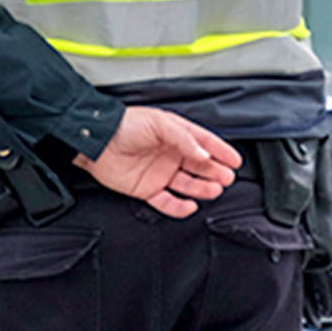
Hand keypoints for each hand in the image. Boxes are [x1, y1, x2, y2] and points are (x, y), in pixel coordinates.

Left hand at [73, 106, 241, 216]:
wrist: (96, 142)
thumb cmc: (124, 125)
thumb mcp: (159, 123)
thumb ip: (184, 138)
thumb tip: (204, 154)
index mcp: (176, 135)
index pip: (204, 144)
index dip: (221, 152)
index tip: (235, 161)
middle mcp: (171, 154)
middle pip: (200, 166)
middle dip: (216, 172)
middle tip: (227, 178)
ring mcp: (160, 173)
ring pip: (188, 184)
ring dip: (203, 188)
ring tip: (215, 190)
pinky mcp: (147, 189)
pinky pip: (167, 202)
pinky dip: (179, 207)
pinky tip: (190, 205)